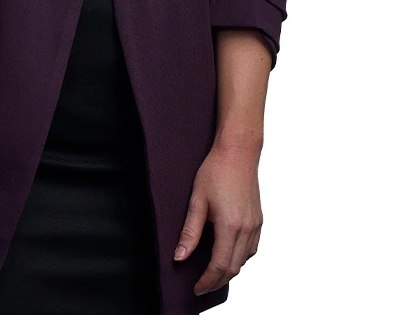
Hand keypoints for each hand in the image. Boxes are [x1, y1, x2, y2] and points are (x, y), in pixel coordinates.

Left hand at [173, 141, 262, 296]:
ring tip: (212, 272)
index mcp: (230, 226)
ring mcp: (255, 225)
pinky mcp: (259, 220)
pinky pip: (251, 249)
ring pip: (244, 260)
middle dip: (217, 281)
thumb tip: (180, 257)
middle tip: (201, 285)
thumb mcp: (197, 200)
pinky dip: (240, 257)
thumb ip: (190, 232)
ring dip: (229, 270)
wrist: (238, 152)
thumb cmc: (216, 170)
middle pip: (234, 268)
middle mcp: (247, 229)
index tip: (196, 287)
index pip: (220, 265)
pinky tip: (228, 254)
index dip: (207, 281)